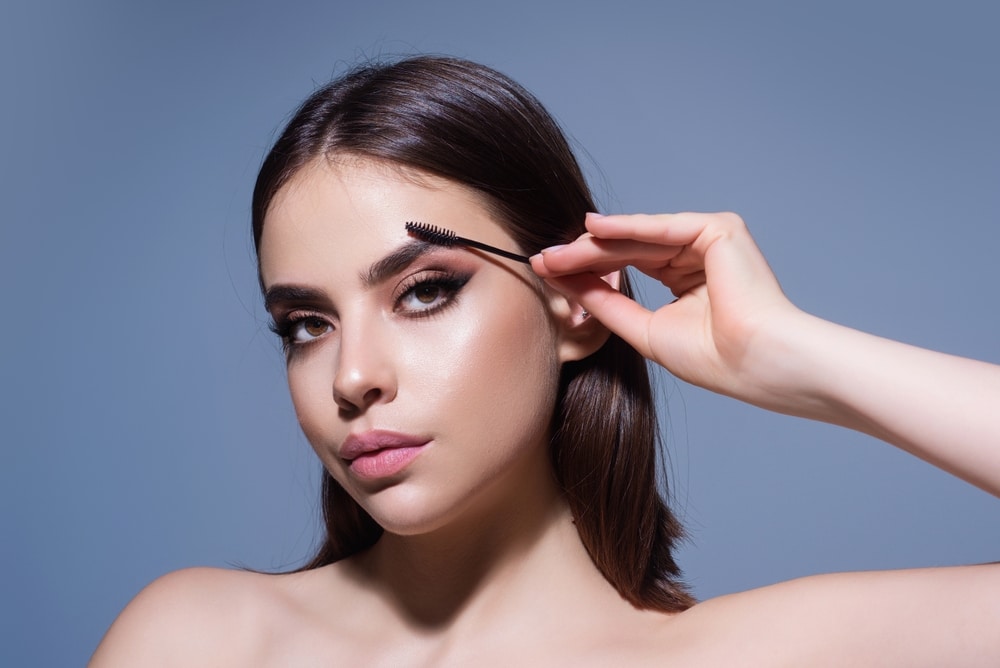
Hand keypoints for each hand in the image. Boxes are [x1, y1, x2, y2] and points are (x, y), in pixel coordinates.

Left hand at [531, 212, 802, 403]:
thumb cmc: (713, 358)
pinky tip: (591, 229)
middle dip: (582, 256)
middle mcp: (696, 254)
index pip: (626, 267)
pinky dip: (625, 228)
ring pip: (638, 239)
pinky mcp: (718, 228)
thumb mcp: (645, 329)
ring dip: (594, 246)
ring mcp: (709, 238)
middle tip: (542, 260)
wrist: (754, 364)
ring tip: (555, 253)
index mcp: (685, 278)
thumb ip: (609, 304)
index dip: (585, 271)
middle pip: (627, 250)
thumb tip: (569, 285)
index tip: (547, 273)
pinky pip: (661, 228)